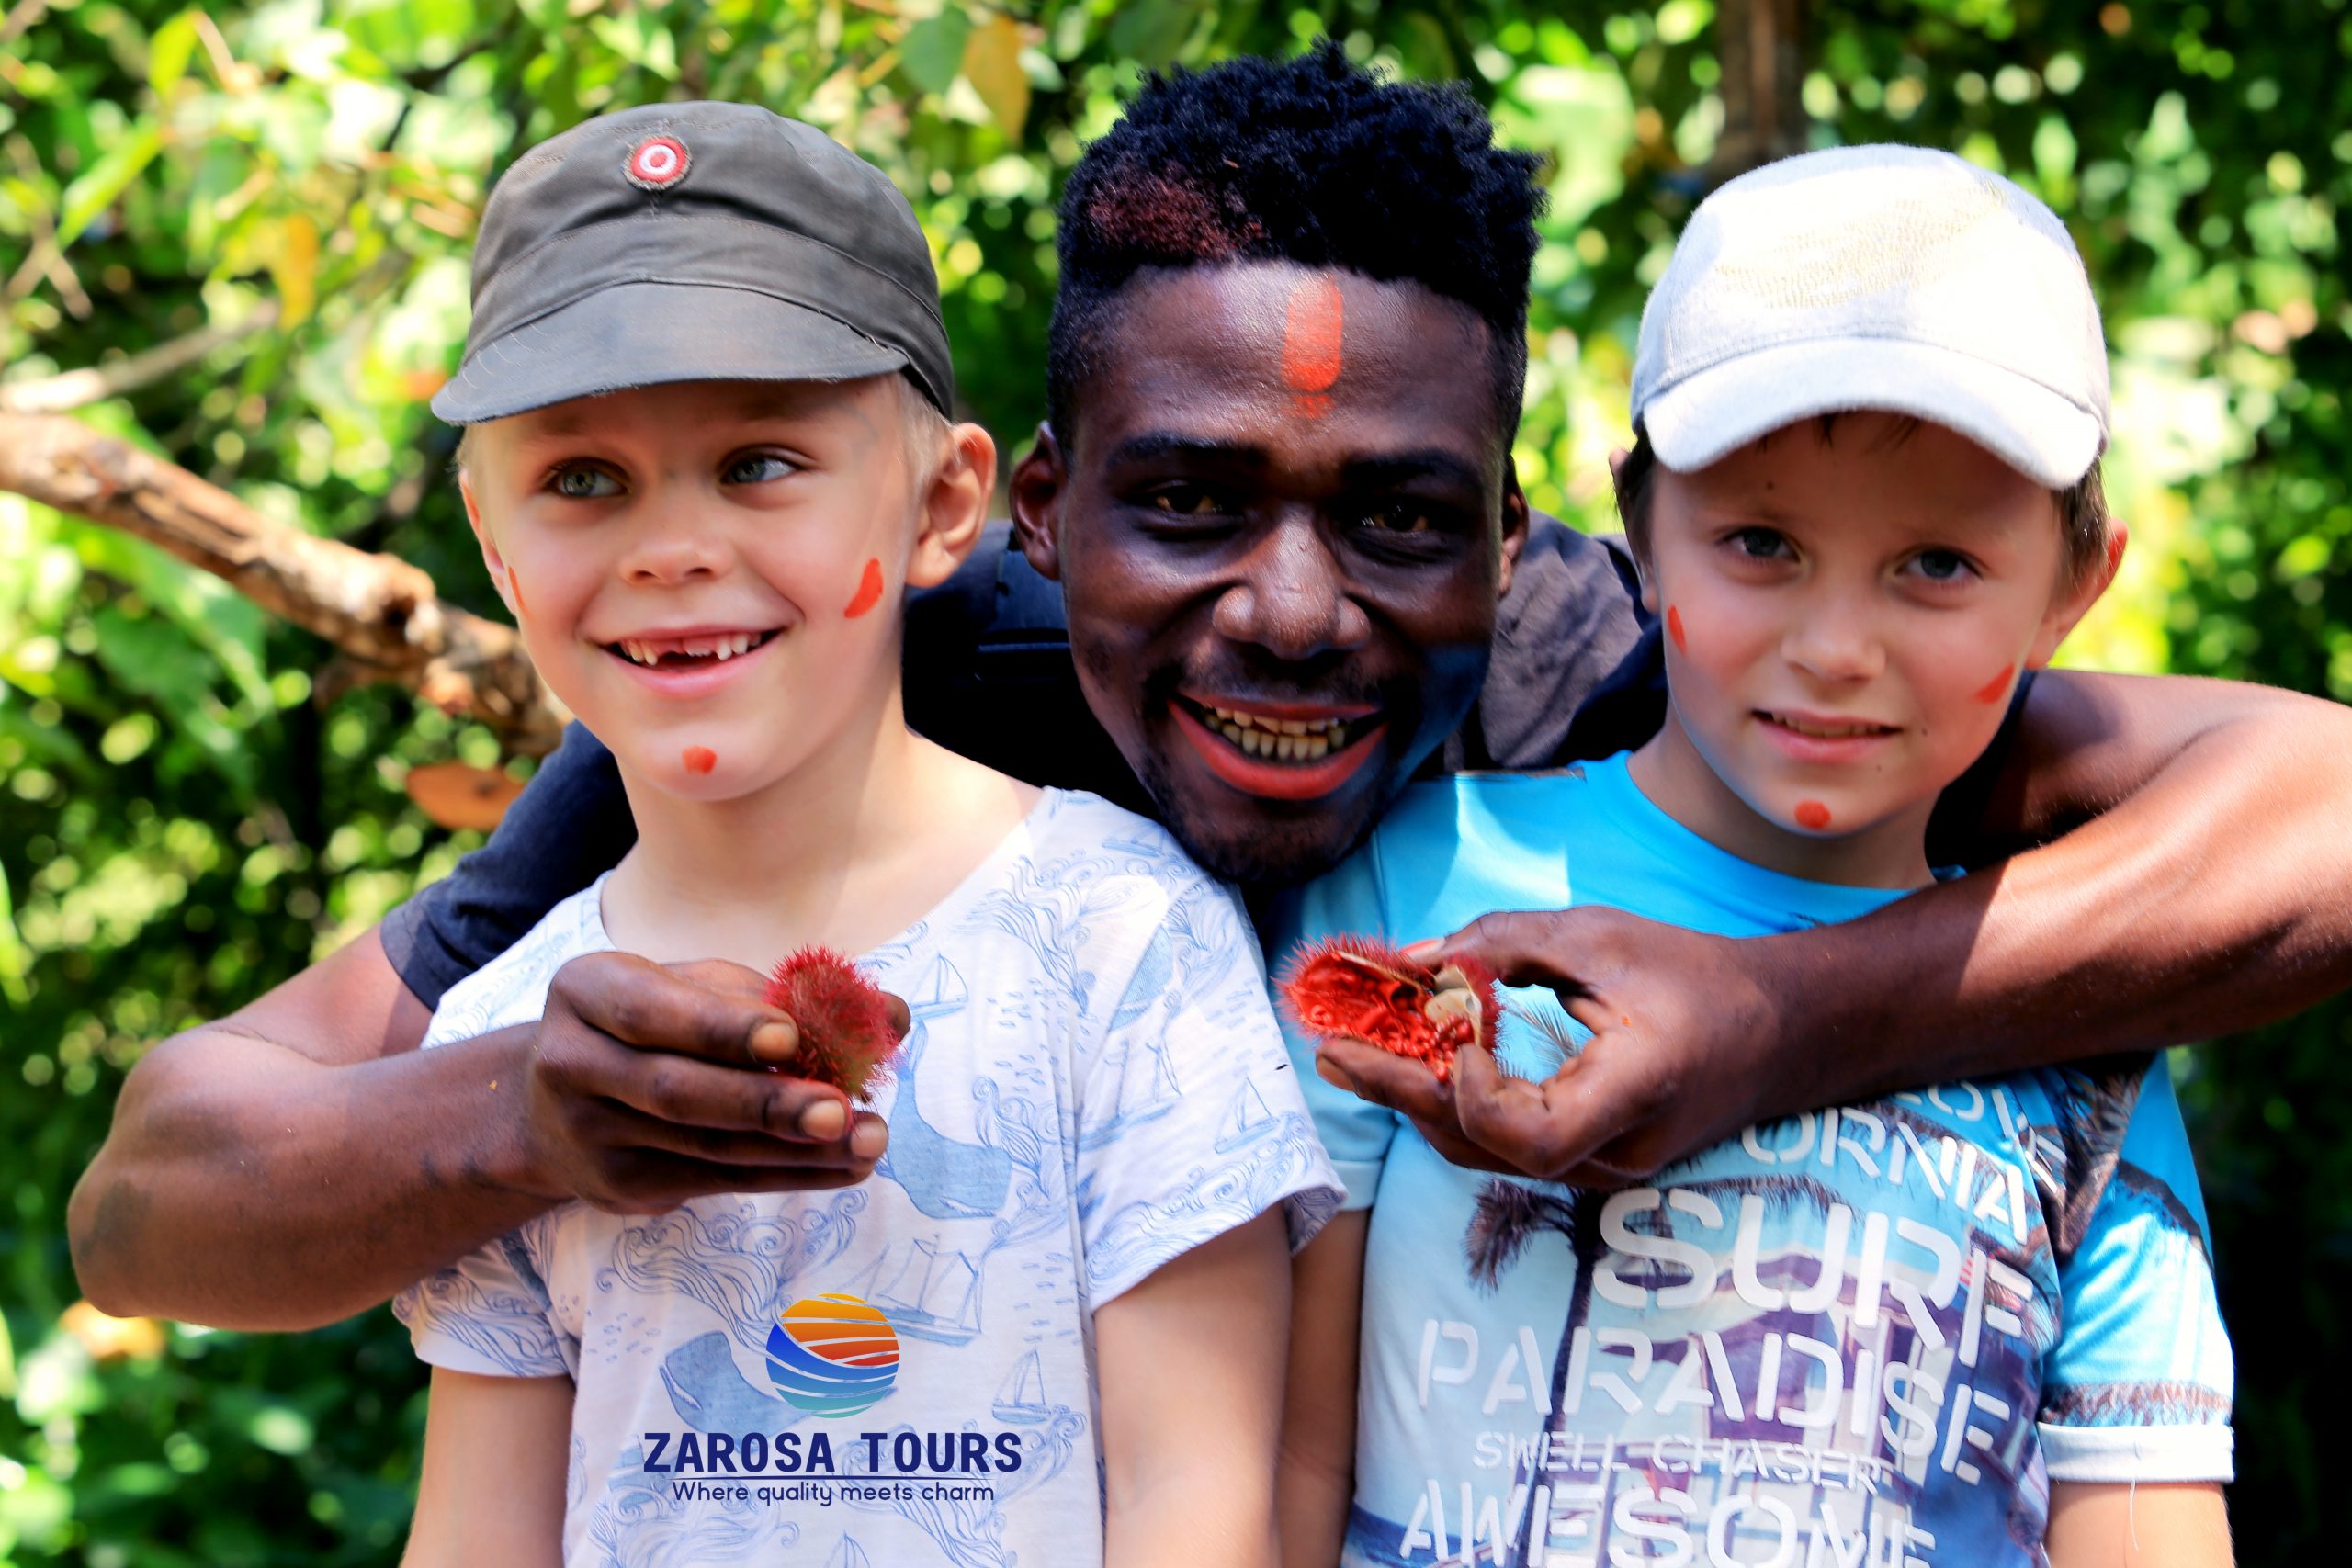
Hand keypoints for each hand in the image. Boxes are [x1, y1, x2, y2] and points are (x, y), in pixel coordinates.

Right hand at [515, 951, 906, 1213]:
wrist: (551, 1108)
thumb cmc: (654, 1025)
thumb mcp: (696, 988)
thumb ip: (780, 994)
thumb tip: (891, 1014)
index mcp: (587, 990)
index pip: (650, 1010)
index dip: (721, 1026)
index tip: (791, 1035)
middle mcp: (574, 1063)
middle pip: (677, 1091)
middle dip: (766, 1102)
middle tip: (841, 1109)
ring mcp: (591, 1134)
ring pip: (705, 1146)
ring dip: (795, 1149)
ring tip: (868, 1139)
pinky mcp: (622, 1186)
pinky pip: (718, 1181)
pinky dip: (789, 1175)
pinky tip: (845, 1167)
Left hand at [1313, 907, 1788, 1186]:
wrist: (1776, 1032)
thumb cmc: (1693, 975)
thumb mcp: (1601, 936)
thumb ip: (1505, 942)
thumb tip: (1414, 959)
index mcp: (1633, 1094)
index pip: (1530, 1137)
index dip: (1475, 1096)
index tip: (1454, 1031)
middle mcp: (1615, 1152)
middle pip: (1485, 1149)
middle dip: (1399, 1093)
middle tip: (1331, 1049)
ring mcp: (1602, 1170)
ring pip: (1485, 1155)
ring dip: (1412, 1102)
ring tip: (1347, 1058)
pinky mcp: (1588, 1163)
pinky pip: (1503, 1146)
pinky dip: (1449, 1105)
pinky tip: (1407, 1069)